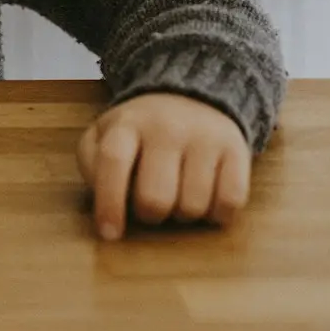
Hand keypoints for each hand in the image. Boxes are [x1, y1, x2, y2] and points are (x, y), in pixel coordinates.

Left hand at [77, 92, 250, 240]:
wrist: (192, 96)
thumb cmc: (140, 131)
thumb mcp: (104, 134)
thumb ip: (92, 163)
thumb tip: (103, 200)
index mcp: (128, 124)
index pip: (113, 163)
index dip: (109, 203)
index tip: (109, 234)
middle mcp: (167, 128)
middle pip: (155, 198)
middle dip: (149, 215)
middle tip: (149, 206)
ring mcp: (205, 138)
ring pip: (192, 207)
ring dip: (183, 215)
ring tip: (177, 196)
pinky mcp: (237, 150)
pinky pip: (230, 203)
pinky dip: (217, 214)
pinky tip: (206, 199)